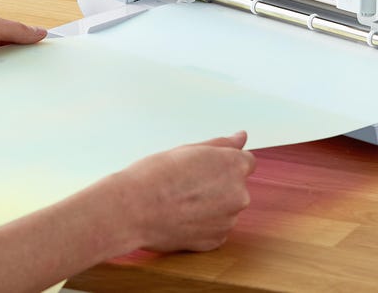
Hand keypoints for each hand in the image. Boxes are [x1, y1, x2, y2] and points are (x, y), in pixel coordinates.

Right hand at [114, 131, 256, 252]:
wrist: (131, 210)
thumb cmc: (154, 176)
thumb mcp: (189, 150)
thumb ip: (221, 144)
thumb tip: (241, 137)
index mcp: (234, 166)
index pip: (246, 162)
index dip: (223, 165)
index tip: (204, 170)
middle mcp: (239, 194)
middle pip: (236, 187)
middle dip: (218, 186)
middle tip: (186, 186)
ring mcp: (229, 220)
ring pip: (225, 209)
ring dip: (211, 207)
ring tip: (179, 204)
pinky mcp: (216, 241)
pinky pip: (215, 229)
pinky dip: (203, 226)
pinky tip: (181, 219)